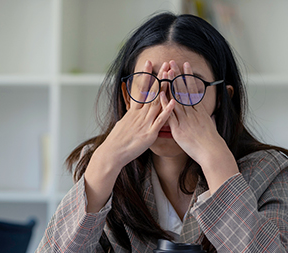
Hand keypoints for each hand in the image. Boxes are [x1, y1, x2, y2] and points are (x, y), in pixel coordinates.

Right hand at [83, 60, 174, 212]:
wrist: (112, 153)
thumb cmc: (117, 141)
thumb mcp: (123, 124)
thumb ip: (130, 117)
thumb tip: (131, 111)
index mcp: (133, 112)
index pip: (140, 89)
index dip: (145, 76)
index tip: (149, 63)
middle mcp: (139, 115)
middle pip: (151, 92)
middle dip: (159, 77)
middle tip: (165, 64)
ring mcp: (145, 123)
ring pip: (157, 103)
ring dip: (165, 89)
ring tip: (171, 76)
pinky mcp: (149, 133)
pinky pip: (160, 121)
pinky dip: (167, 111)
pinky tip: (174, 102)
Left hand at [166, 60, 238, 191]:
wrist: (212, 152)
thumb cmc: (211, 142)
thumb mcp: (210, 125)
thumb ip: (205, 117)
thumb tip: (206, 113)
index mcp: (199, 110)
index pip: (193, 89)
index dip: (188, 76)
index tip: (185, 65)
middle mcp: (192, 112)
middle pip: (184, 90)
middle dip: (178, 75)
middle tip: (172, 62)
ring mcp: (185, 120)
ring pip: (176, 98)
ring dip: (171, 84)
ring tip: (166, 72)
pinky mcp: (178, 129)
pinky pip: (170, 114)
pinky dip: (165, 104)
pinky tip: (160, 94)